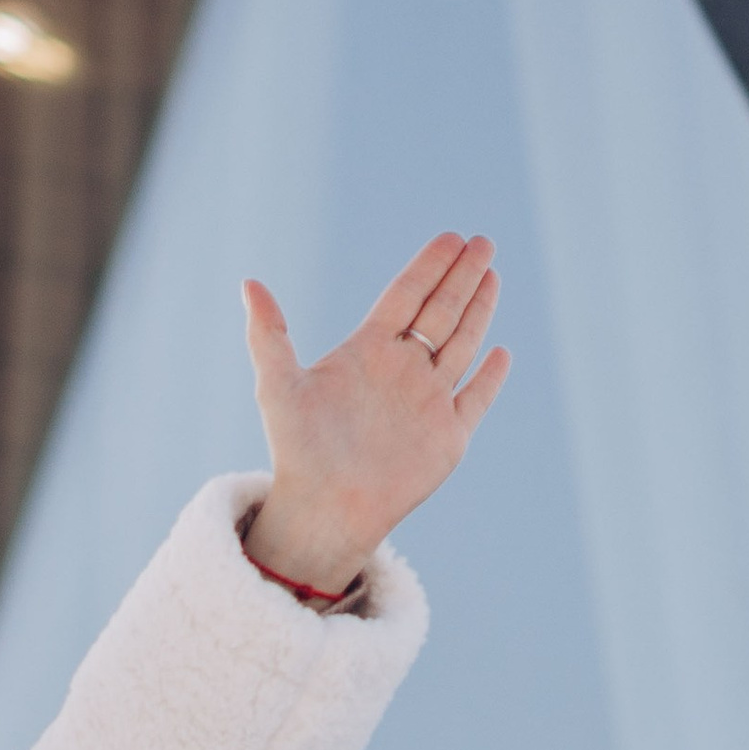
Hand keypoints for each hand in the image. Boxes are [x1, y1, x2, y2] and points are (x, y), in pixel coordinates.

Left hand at [240, 231, 509, 594]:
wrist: (323, 512)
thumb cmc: (297, 453)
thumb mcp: (278, 388)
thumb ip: (268, 335)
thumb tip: (248, 282)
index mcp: (366, 352)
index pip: (405, 297)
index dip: (429, 267)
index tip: (451, 237)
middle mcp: (400, 371)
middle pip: (439, 312)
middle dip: (462, 276)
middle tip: (482, 241)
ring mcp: (427, 403)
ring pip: (461, 345)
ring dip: (478, 311)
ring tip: (492, 274)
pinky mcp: (447, 437)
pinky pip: (475, 399)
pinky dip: (489, 378)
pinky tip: (500, 352)